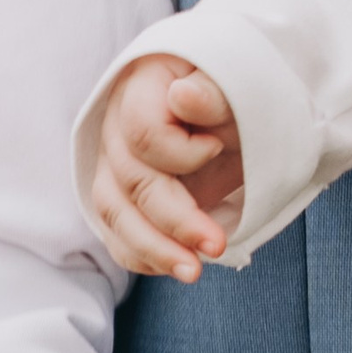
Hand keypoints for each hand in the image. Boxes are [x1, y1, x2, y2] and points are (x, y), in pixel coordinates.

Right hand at [89, 54, 245, 278]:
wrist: (233, 99)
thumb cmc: (235, 86)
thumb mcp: (236, 80)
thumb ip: (213, 92)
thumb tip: (183, 96)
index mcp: (140, 85)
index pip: (142, 132)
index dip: (182, 152)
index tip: (219, 147)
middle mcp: (116, 124)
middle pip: (130, 181)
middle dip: (175, 220)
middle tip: (216, 245)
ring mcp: (114, 161)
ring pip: (115, 212)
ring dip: (154, 249)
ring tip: (193, 272)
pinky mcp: (122, 193)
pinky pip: (118, 231)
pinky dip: (143, 254)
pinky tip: (174, 266)